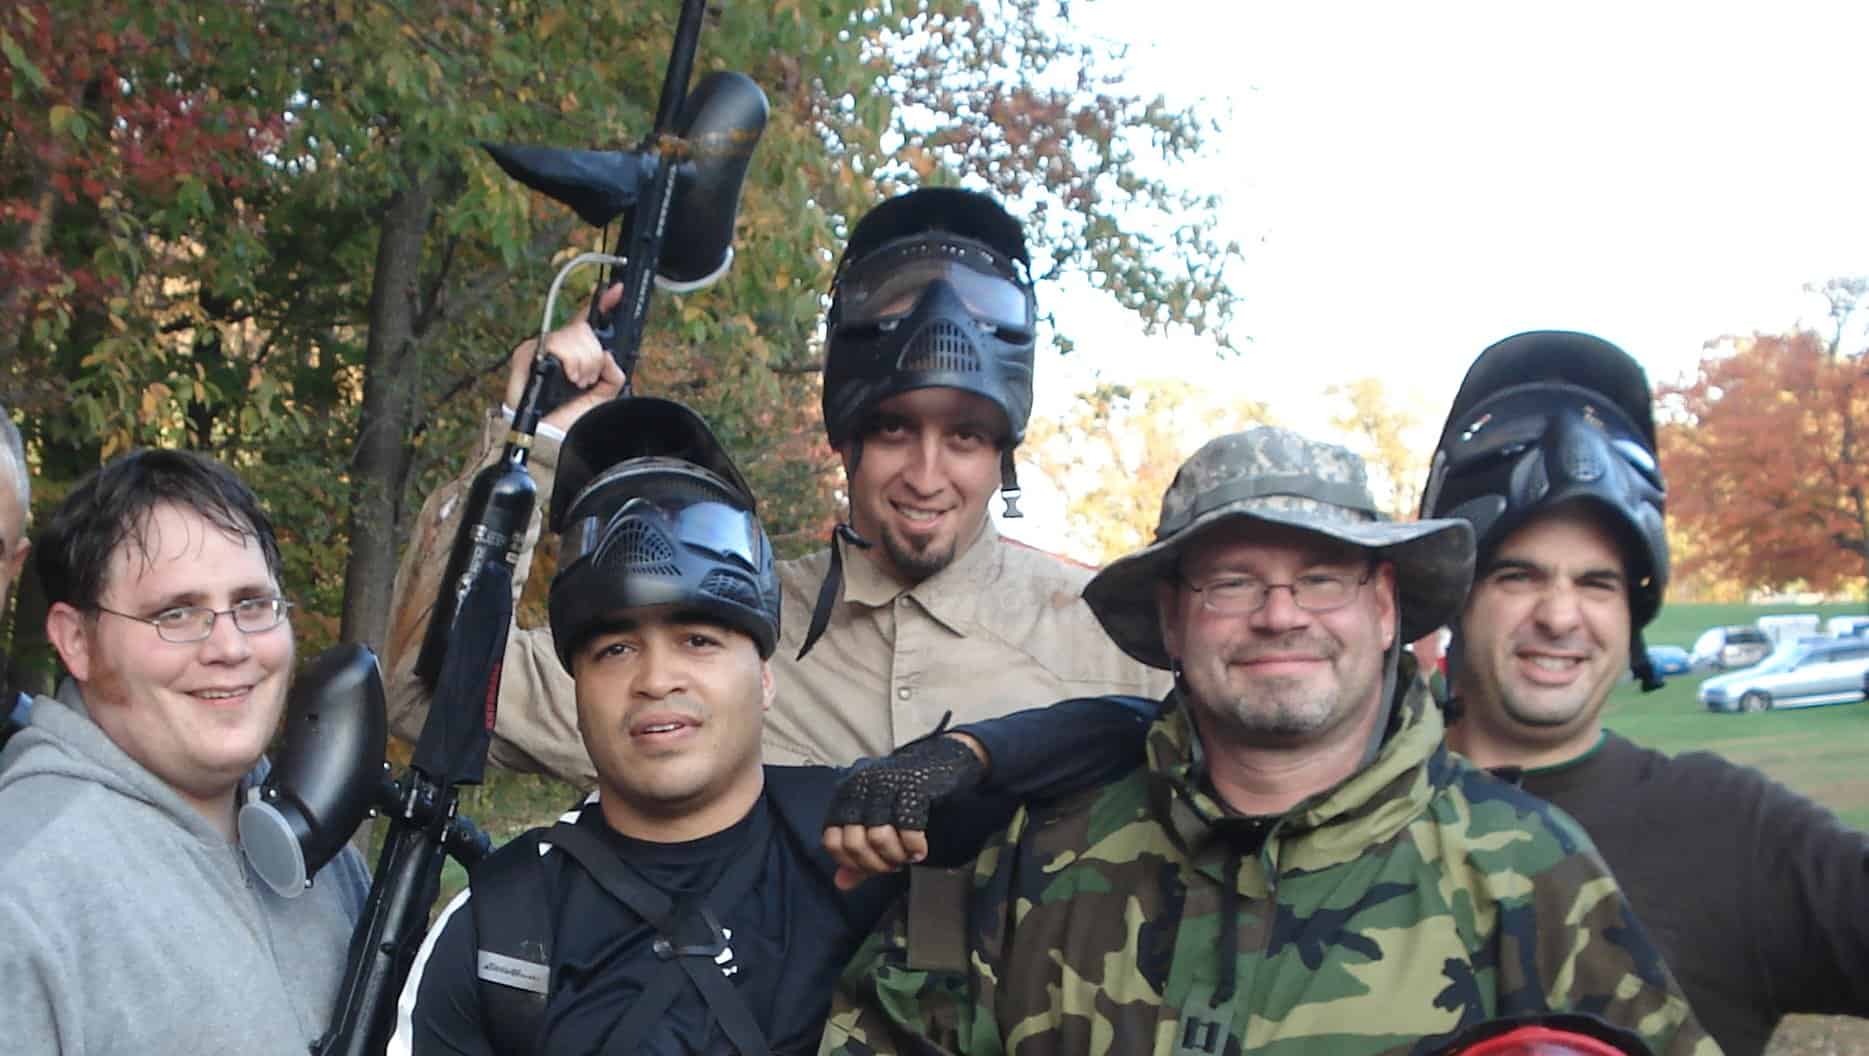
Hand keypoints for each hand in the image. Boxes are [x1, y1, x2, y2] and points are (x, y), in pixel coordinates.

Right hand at [504, 283, 627, 432]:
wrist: (550, 435)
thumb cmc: (572, 418)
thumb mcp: (604, 394)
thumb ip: (613, 373)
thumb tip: (609, 355)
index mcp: (574, 352)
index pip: (587, 321)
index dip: (603, 303)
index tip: (617, 290)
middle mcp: (557, 345)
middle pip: (585, 329)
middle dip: (594, 357)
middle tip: (587, 379)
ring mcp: (542, 347)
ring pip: (576, 335)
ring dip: (584, 364)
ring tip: (576, 383)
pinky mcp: (529, 352)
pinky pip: (560, 344)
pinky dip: (572, 363)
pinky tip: (569, 378)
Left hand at [822, 732, 986, 890]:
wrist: (937, 762)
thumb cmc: (901, 796)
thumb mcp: (873, 823)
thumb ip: (856, 855)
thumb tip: (841, 883)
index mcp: (845, 798)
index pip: (832, 842)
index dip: (852, 862)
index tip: (872, 868)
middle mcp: (860, 789)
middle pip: (855, 843)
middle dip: (876, 863)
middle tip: (893, 865)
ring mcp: (885, 786)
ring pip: (878, 837)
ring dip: (896, 856)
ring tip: (906, 857)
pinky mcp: (912, 787)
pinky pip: (908, 827)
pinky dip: (914, 846)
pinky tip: (919, 850)